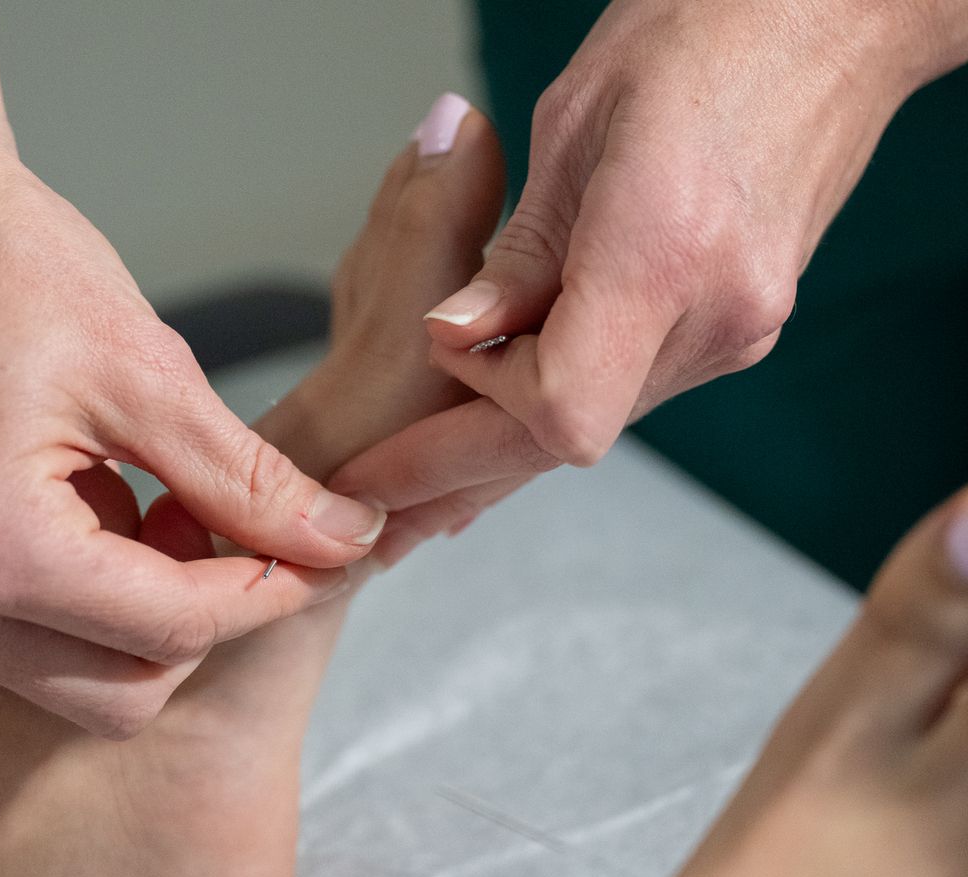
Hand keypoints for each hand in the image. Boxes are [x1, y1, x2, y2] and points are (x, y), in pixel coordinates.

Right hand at [0, 138, 382, 738]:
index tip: (334, 547)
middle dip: (206, 617)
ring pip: (83, 679)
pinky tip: (121, 505)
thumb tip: (346, 538)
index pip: (172, 627)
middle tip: (237, 523)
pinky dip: (105, 597)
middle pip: (124, 689)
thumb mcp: (152, 376)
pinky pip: (41, 639)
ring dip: (154, 613)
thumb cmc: (11, 267)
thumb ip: (253, 483)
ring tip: (171, 504)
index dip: (272, 591)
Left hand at [331, 0, 964, 524]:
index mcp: (664, 253)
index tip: (419, 384)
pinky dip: (559, 392)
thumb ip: (517, 254)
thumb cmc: (708, 30)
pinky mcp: (739, 323)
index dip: (469, 415)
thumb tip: (459, 336)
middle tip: (377, 493)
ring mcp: (737, 327)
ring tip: (419, 449)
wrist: (835, 20)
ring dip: (503, 429)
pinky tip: (503, 397)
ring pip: (595, 417)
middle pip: (566, 438)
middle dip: (458, 469)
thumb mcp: (578, 122)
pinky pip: (629, 385)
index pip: (553, 411)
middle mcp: (716, 314)